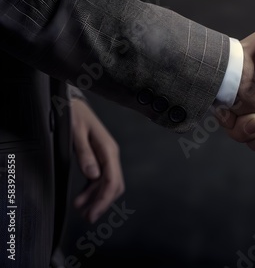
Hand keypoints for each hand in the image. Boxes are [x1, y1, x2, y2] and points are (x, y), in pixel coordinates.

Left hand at [71, 98, 123, 222]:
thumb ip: (84, 154)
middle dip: (103, 203)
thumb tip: (93, 176)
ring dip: (98, 198)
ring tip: (83, 211)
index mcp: (108, 149)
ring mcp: (106, 156)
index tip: (93, 213)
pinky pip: (100, 178)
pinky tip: (83, 198)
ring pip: (108, 183)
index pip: (111, 180)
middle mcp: (111, 154)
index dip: (103, 200)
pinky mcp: (99, 158)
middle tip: (89, 217)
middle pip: (115, 185)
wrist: (74, 104)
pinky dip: (93, 190)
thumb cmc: (75, 115)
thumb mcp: (76, 132)